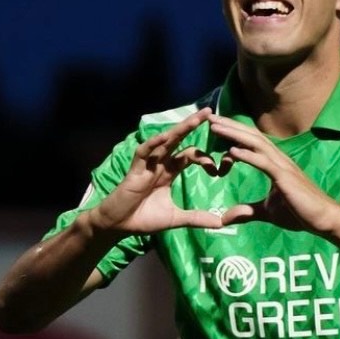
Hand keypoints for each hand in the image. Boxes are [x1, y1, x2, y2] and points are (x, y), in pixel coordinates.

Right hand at [87, 108, 227, 234]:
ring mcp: (147, 164)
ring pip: (164, 141)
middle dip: (193, 125)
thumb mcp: (175, 218)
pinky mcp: (135, 170)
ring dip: (179, 130)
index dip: (204, 159)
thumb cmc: (144, 218)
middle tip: (210, 112)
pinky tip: (166, 136)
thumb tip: (220, 224)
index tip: (217, 171)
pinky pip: (144, 152)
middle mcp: (160, 163)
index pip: (190, 155)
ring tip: (196, 119)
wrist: (119, 226)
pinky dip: (153, 144)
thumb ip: (197, 218)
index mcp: (170, 171)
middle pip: (179, 139)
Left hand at [209, 115, 339, 234]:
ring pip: (256, 144)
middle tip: (209, 117)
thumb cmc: (301, 214)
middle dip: (230, 125)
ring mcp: (283, 167)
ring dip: (234, 134)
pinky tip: (232, 150)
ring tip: (215, 126)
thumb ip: (246, 212)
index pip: (252, 143)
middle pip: (252, 136)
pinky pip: (264, 163)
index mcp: (275, 164)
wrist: (325, 220)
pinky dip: (248, 155)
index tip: (215, 131)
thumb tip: (224, 219)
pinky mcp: (285, 178)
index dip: (234, 135)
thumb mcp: (267, 212)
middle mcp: (279, 160)